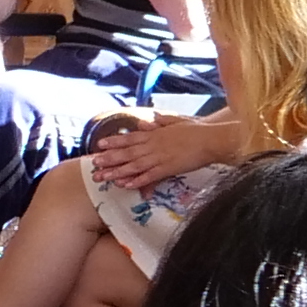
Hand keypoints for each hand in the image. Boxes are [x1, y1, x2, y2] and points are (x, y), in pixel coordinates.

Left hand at [85, 112, 234, 190]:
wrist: (212, 139)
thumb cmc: (197, 129)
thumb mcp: (176, 121)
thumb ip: (160, 122)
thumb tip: (146, 122)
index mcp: (155, 133)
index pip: (130, 138)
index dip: (114, 142)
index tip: (99, 145)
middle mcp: (154, 145)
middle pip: (127, 152)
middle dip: (109, 159)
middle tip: (93, 164)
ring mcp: (160, 157)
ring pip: (134, 165)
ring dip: (117, 171)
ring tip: (103, 176)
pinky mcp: (169, 168)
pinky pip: (150, 176)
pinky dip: (137, 180)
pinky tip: (125, 185)